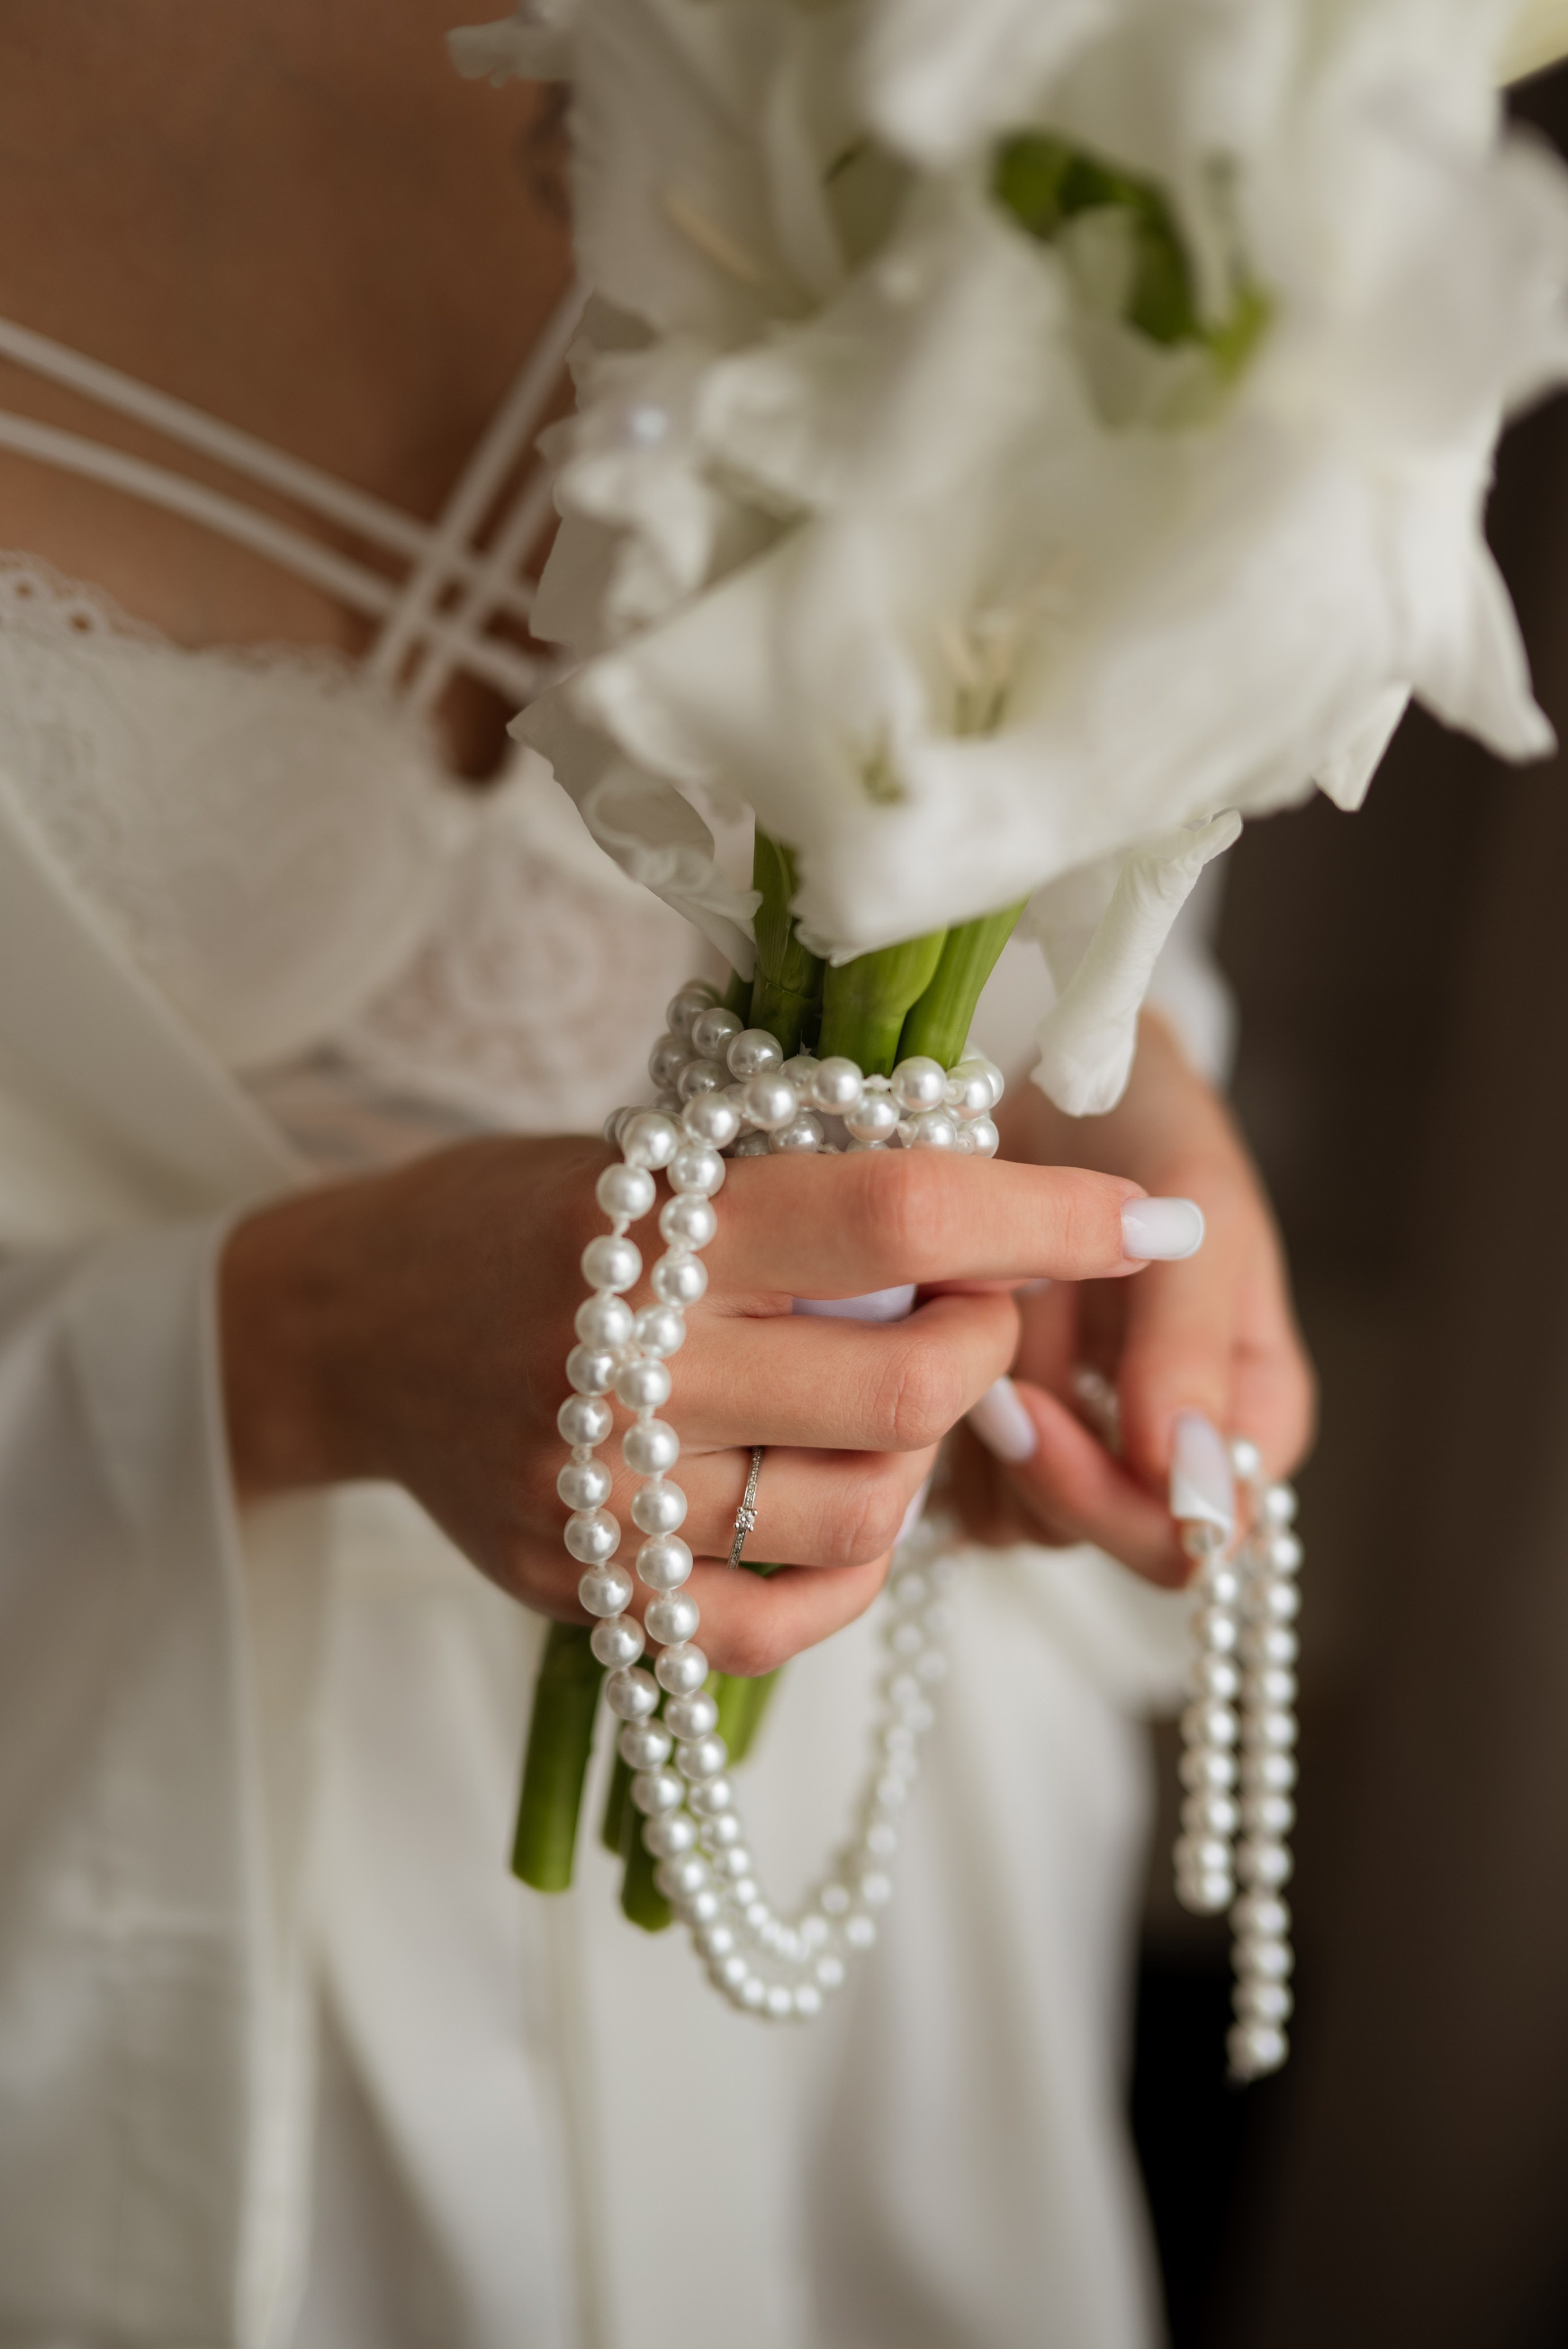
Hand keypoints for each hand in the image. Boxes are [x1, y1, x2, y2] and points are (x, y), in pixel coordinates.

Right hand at [220, 1135, 1159, 1671]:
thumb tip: (1001, 1229)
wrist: (344, 1329)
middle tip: (969, 1313)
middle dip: (985, 1348)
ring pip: (862, 1512)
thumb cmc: (515, 1215)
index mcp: (648, 1220)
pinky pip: (782, 1618)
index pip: (897, 1213)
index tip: (1153, 1221)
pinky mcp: (585, 1592)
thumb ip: (801, 1199)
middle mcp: (622, 1364)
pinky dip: (847, 1571)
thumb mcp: (650, 1159)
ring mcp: (599, 1496)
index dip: (1049, 1219)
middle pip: (902, 1385)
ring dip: (919, 1456)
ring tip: (879, 1401)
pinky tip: (834, 1506)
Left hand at [947, 1012, 1315, 1586]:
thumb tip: (1193, 1492)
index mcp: (1250, 1414)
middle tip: (989, 1369)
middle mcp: (1172, 1448)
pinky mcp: (1003, 1426)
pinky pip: (961, 1481)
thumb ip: (1193, 1350)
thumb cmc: (1153, 1129)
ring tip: (975, 1317)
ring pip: (1024, 1517)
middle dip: (1040, 1461)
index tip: (1039, 1407)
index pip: (1199, 1535)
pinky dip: (940, 1420)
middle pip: (1108, 1537)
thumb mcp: (1198, 1216)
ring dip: (986, 1432)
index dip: (1116, 1501)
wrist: (1058, 1073)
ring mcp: (1085, 1440)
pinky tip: (936, 1333)